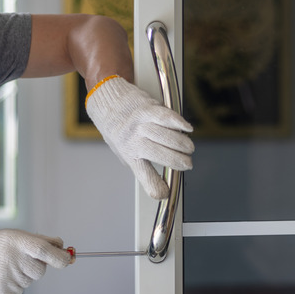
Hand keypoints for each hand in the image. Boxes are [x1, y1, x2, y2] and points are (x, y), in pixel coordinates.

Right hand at [0, 229, 71, 293]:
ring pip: (28, 283)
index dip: (59, 257)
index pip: (45, 251)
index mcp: (18, 244)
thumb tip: (62, 247)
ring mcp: (6, 279)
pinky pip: (17, 292)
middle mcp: (13, 261)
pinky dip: (11, 286)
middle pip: (39, 272)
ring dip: (21, 277)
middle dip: (34, 267)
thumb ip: (42, 241)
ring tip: (4, 268)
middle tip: (18, 260)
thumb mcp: (17, 236)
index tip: (67, 259)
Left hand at [86, 76, 194, 198]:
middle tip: (188, 164)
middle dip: (178, 161)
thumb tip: (161, 187)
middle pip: (159, 154)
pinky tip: (187, 129)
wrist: (105, 100)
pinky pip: (164, 116)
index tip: (164, 193)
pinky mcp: (146, 108)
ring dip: (181, 144)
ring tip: (189, 148)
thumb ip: (141, 164)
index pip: (142, 173)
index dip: (154, 185)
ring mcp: (139, 123)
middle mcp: (133, 139)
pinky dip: (178, 123)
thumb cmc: (117, 128)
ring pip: (164, 136)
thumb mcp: (124, 151)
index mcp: (128, 153)